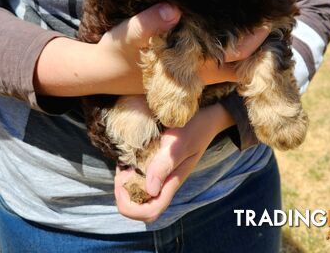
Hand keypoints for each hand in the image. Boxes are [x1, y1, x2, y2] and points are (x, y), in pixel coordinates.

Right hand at [35, 2, 269, 97]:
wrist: (102, 72)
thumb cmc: (116, 53)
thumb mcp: (128, 36)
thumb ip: (149, 24)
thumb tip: (172, 11)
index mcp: (193, 68)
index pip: (235, 56)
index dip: (254, 39)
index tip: (268, 17)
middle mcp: (200, 73)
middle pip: (240, 61)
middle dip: (257, 42)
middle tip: (270, 13)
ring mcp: (195, 71)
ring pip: (231, 60)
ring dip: (246, 42)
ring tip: (258, 15)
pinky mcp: (188, 65)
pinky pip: (218, 55)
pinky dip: (229, 40)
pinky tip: (233, 23)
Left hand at [114, 103, 233, 222]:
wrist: (207, 118)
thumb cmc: (194, 128)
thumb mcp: (179, 143)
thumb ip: (165, 164)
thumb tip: (150, 190)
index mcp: (171, 182)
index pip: (150, 211)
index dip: (130, 207)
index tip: (122, 184)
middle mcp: (165, 182)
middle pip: (141, 206)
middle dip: (124, 196)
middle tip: (121, 173)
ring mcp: (162, 173)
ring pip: (139, 192)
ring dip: (126, 183)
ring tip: (123, 165)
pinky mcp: (159, 163)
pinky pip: (141, 175)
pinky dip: (130, 170)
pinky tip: (128, 157)